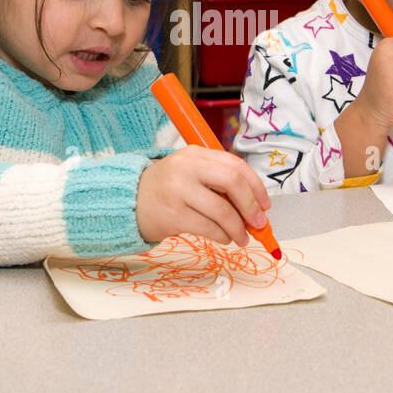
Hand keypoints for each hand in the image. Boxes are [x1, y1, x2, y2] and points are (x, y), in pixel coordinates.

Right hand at [136, 148, 271, 247]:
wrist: (128, 201)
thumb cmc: (166, 188)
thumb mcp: (191, 173)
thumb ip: (219, 181)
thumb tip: (254, 206)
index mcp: (195, 154)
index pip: (235, 165)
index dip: (256, 186)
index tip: (265, 204)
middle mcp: (187, 168)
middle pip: (232, 182)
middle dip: (251, 206)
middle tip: (258, 223)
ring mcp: (178, 191)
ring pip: (222, 210)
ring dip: (238, 228)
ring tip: (242, 237)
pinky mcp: (173, 215)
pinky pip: (208, 228)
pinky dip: (222, 236)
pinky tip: (224, 238)